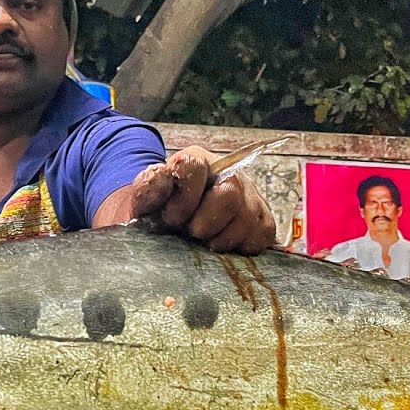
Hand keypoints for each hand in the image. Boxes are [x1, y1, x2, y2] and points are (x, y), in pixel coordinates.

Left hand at [130, 146, 275, 255]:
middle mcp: (229, 173)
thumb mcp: (146, 198)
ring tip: (205, 241)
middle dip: (204, 223)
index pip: (194, 167)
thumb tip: (155, 186)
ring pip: (247, 220)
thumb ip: (148, 190)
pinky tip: (224, 246)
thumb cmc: (162, 210)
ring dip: (221, 240)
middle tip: (191, 233)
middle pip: (230, 196)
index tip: (171, 219)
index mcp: (197, 160)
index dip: (182, 199)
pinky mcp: (263, 221)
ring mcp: (250, 197)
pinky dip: (241, 248)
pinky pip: (261, 237)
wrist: (176, 221)